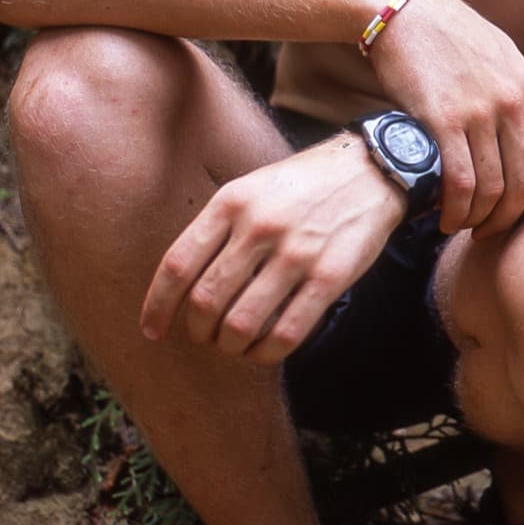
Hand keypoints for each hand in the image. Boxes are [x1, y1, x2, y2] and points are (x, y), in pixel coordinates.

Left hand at [141, 135, 406, 362]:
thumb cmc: (302, 185)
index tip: (153, 330)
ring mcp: (297, 253)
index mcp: (232, 203)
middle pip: (206, 300)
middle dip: (198, 331)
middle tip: (204, 337)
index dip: (158, 307)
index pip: (177, 265)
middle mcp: (259, 227)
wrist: (370, 171)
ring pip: (242, 323)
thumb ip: (217, 229)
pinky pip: (287, 332)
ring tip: (233, 345)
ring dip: (229, 346)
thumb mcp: (251, 188)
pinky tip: (263, 350)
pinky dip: (266, 353)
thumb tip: (181, 285)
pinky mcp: (330, 277)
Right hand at [365, 0, 523, 234]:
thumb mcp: (508, 55)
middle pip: (523, 181)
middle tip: (486, 232)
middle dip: (506, 217)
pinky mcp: (441, 119)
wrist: (405, 11)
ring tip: (459, 226)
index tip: (514, 213)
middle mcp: (510, 103)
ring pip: (491, 187)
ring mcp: (478, 112)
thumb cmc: (455, 34)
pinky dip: (453, 208)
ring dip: (476, 218)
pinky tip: (441, 216)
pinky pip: (458, 180)